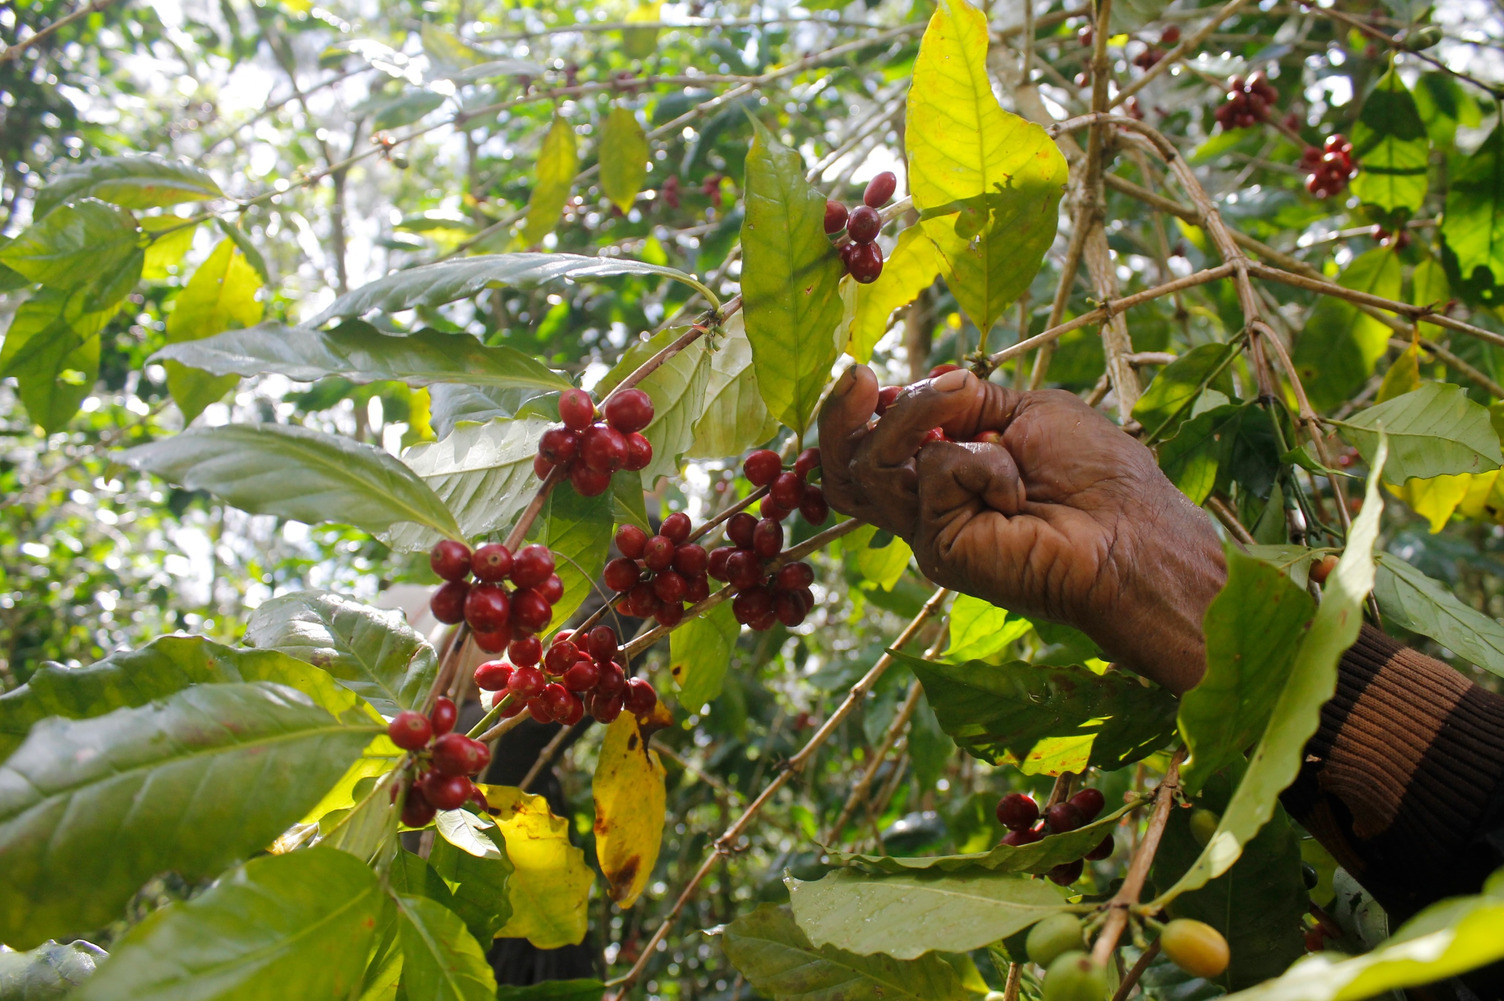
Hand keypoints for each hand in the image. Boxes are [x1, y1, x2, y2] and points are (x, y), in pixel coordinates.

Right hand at [817, 365, 1226, 693]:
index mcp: (945, 470)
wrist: (1131, 534)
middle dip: (838, 415)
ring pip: (873, 463)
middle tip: (859, 376)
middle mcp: (926, 503)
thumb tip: (922, 384)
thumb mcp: (1024, 411)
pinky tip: (1016, 487)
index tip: (869, 375)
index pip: (870, 443)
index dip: (858, 409)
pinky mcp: (937, 547)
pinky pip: (930, 473)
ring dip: (920, 414)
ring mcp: (927, 527)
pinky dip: (978, 461)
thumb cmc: (1098, 475)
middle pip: (844, 466)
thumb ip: (965, 401)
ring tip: (969, 405)